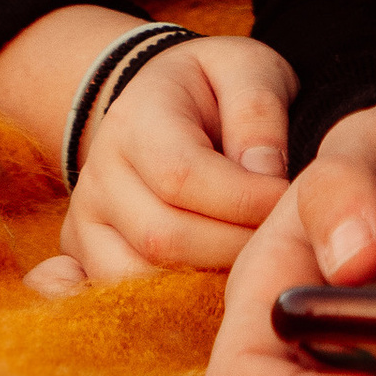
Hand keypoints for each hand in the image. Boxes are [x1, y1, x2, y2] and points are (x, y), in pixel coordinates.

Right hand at [0, 5, 291, 294]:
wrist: (152, 102)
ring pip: (141, 280)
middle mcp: (99, 177)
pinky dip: (170, 306)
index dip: (244, 201)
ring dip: (207, 283)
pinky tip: (212, 292)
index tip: (291, 201)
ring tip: (251, 263)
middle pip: (164, 238)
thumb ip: (258, 113)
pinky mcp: (84, 260)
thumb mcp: (245, 69)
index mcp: (136, 121)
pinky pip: (121, 299)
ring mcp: (85, 224)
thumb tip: (267, 178)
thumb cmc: (211, 88)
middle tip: (281, 240)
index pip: (182, 177)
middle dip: (235, 248)